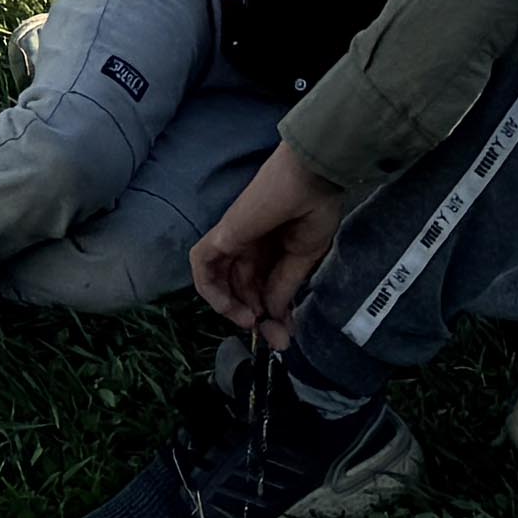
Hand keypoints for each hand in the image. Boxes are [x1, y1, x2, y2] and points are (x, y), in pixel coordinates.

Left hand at [189, 142, 347, 350]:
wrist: (311, 179)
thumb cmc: (315, 211)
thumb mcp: (303, 258)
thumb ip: (283, 285)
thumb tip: (270, 313)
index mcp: (271, 248)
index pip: (260, 287)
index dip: (271, 314)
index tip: (285, 334)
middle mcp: (248, 245)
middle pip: (240, 287)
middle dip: (255, 316)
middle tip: (274, 338)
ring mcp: (233, 239)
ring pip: (219, 280)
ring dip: (232, 308)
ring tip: (252, 323)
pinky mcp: (223, 234)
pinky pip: (202, 265)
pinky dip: (210, 290)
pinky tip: (231, 309)